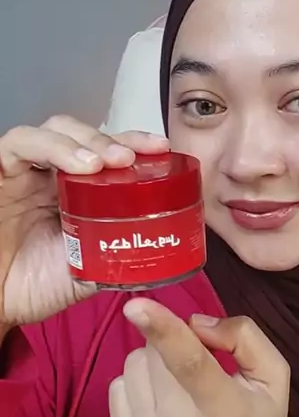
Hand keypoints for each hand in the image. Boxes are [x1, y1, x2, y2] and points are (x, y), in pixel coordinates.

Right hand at [0, 115, 168, 326]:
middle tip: (134, 156)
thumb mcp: (87, 273)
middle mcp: (51, 172)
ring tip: (106, 162)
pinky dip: (50, 147)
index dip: (135, 144)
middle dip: (113, 139)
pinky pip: (18, 144)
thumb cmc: (33, 285)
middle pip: (85, 134)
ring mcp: (23, 169)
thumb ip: (118, 259)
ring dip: (84, 141)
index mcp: (77, 190)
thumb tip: (161, 258)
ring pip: (55, 130)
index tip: (162, 149)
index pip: (107, 153)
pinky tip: (77, 165)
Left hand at [109, 299, 289, 416]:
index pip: (190, 364)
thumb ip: (244, 337)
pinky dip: (138, 384)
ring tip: (179, 387)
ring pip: (133, 365)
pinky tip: (162, 402)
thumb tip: (196, 323)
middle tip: (196, 366)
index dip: (162, 329)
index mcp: (224, 410)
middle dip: (171, 345)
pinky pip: (118, 387)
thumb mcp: (273, 377)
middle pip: (155, 355)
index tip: (135, 304)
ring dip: (153, 364)